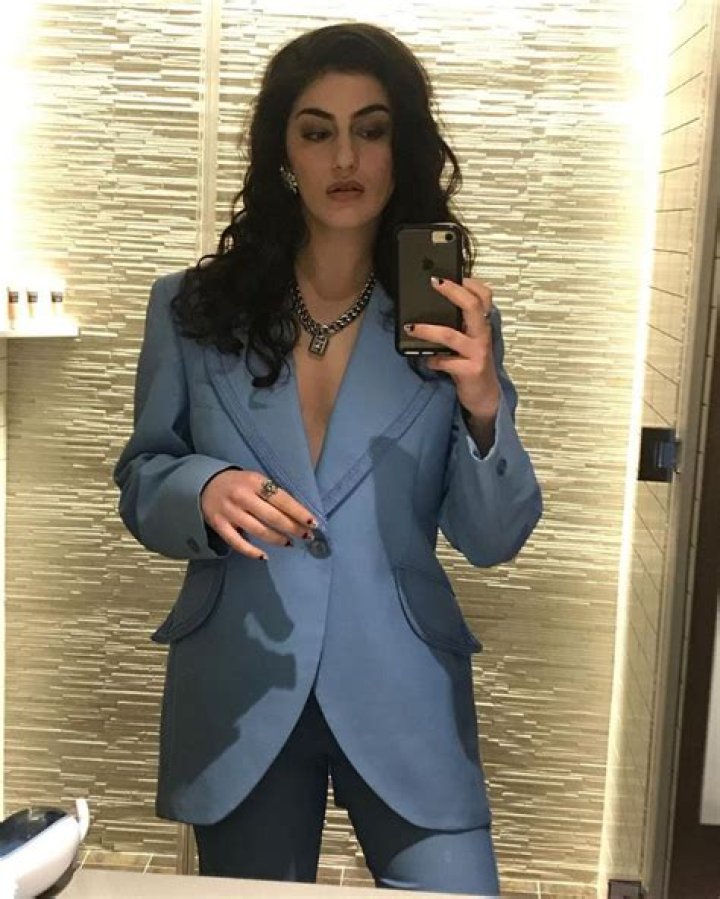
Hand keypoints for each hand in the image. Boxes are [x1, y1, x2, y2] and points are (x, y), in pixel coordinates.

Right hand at [200, 469, 315, 559]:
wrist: (205, 484)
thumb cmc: (239, 483)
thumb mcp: (256, 480)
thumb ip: (272, 493)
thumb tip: (297, 513)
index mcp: (254, 481)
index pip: (282, 499)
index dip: (298, 512)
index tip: (312, 522)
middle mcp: (242, 496)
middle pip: (272, 517)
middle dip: (292, 528)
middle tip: (306, 536)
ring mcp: (229, 512)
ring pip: (258, 531)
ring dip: (277, 539)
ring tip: (290, 543)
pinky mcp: (219, 525)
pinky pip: (237, 542)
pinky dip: (252, 551)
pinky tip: (265, 556)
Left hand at [404, 277, 500, 422]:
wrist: (484, 394)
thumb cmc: (471, 362)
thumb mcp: (468, 340)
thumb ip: (458, 324)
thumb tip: (431, 306)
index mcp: (482, 324)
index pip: (484, 296)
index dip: (470, 282)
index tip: (451, 274)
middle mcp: (482, 335)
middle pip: (472, 306)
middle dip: (452, 291)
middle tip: (434, 282)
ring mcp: (478, 353)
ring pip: (451, 335)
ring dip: (428, 329)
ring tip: (410, 327)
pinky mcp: (470, 370)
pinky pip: (446, 362)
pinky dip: (433, 360)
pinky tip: (426, 359)